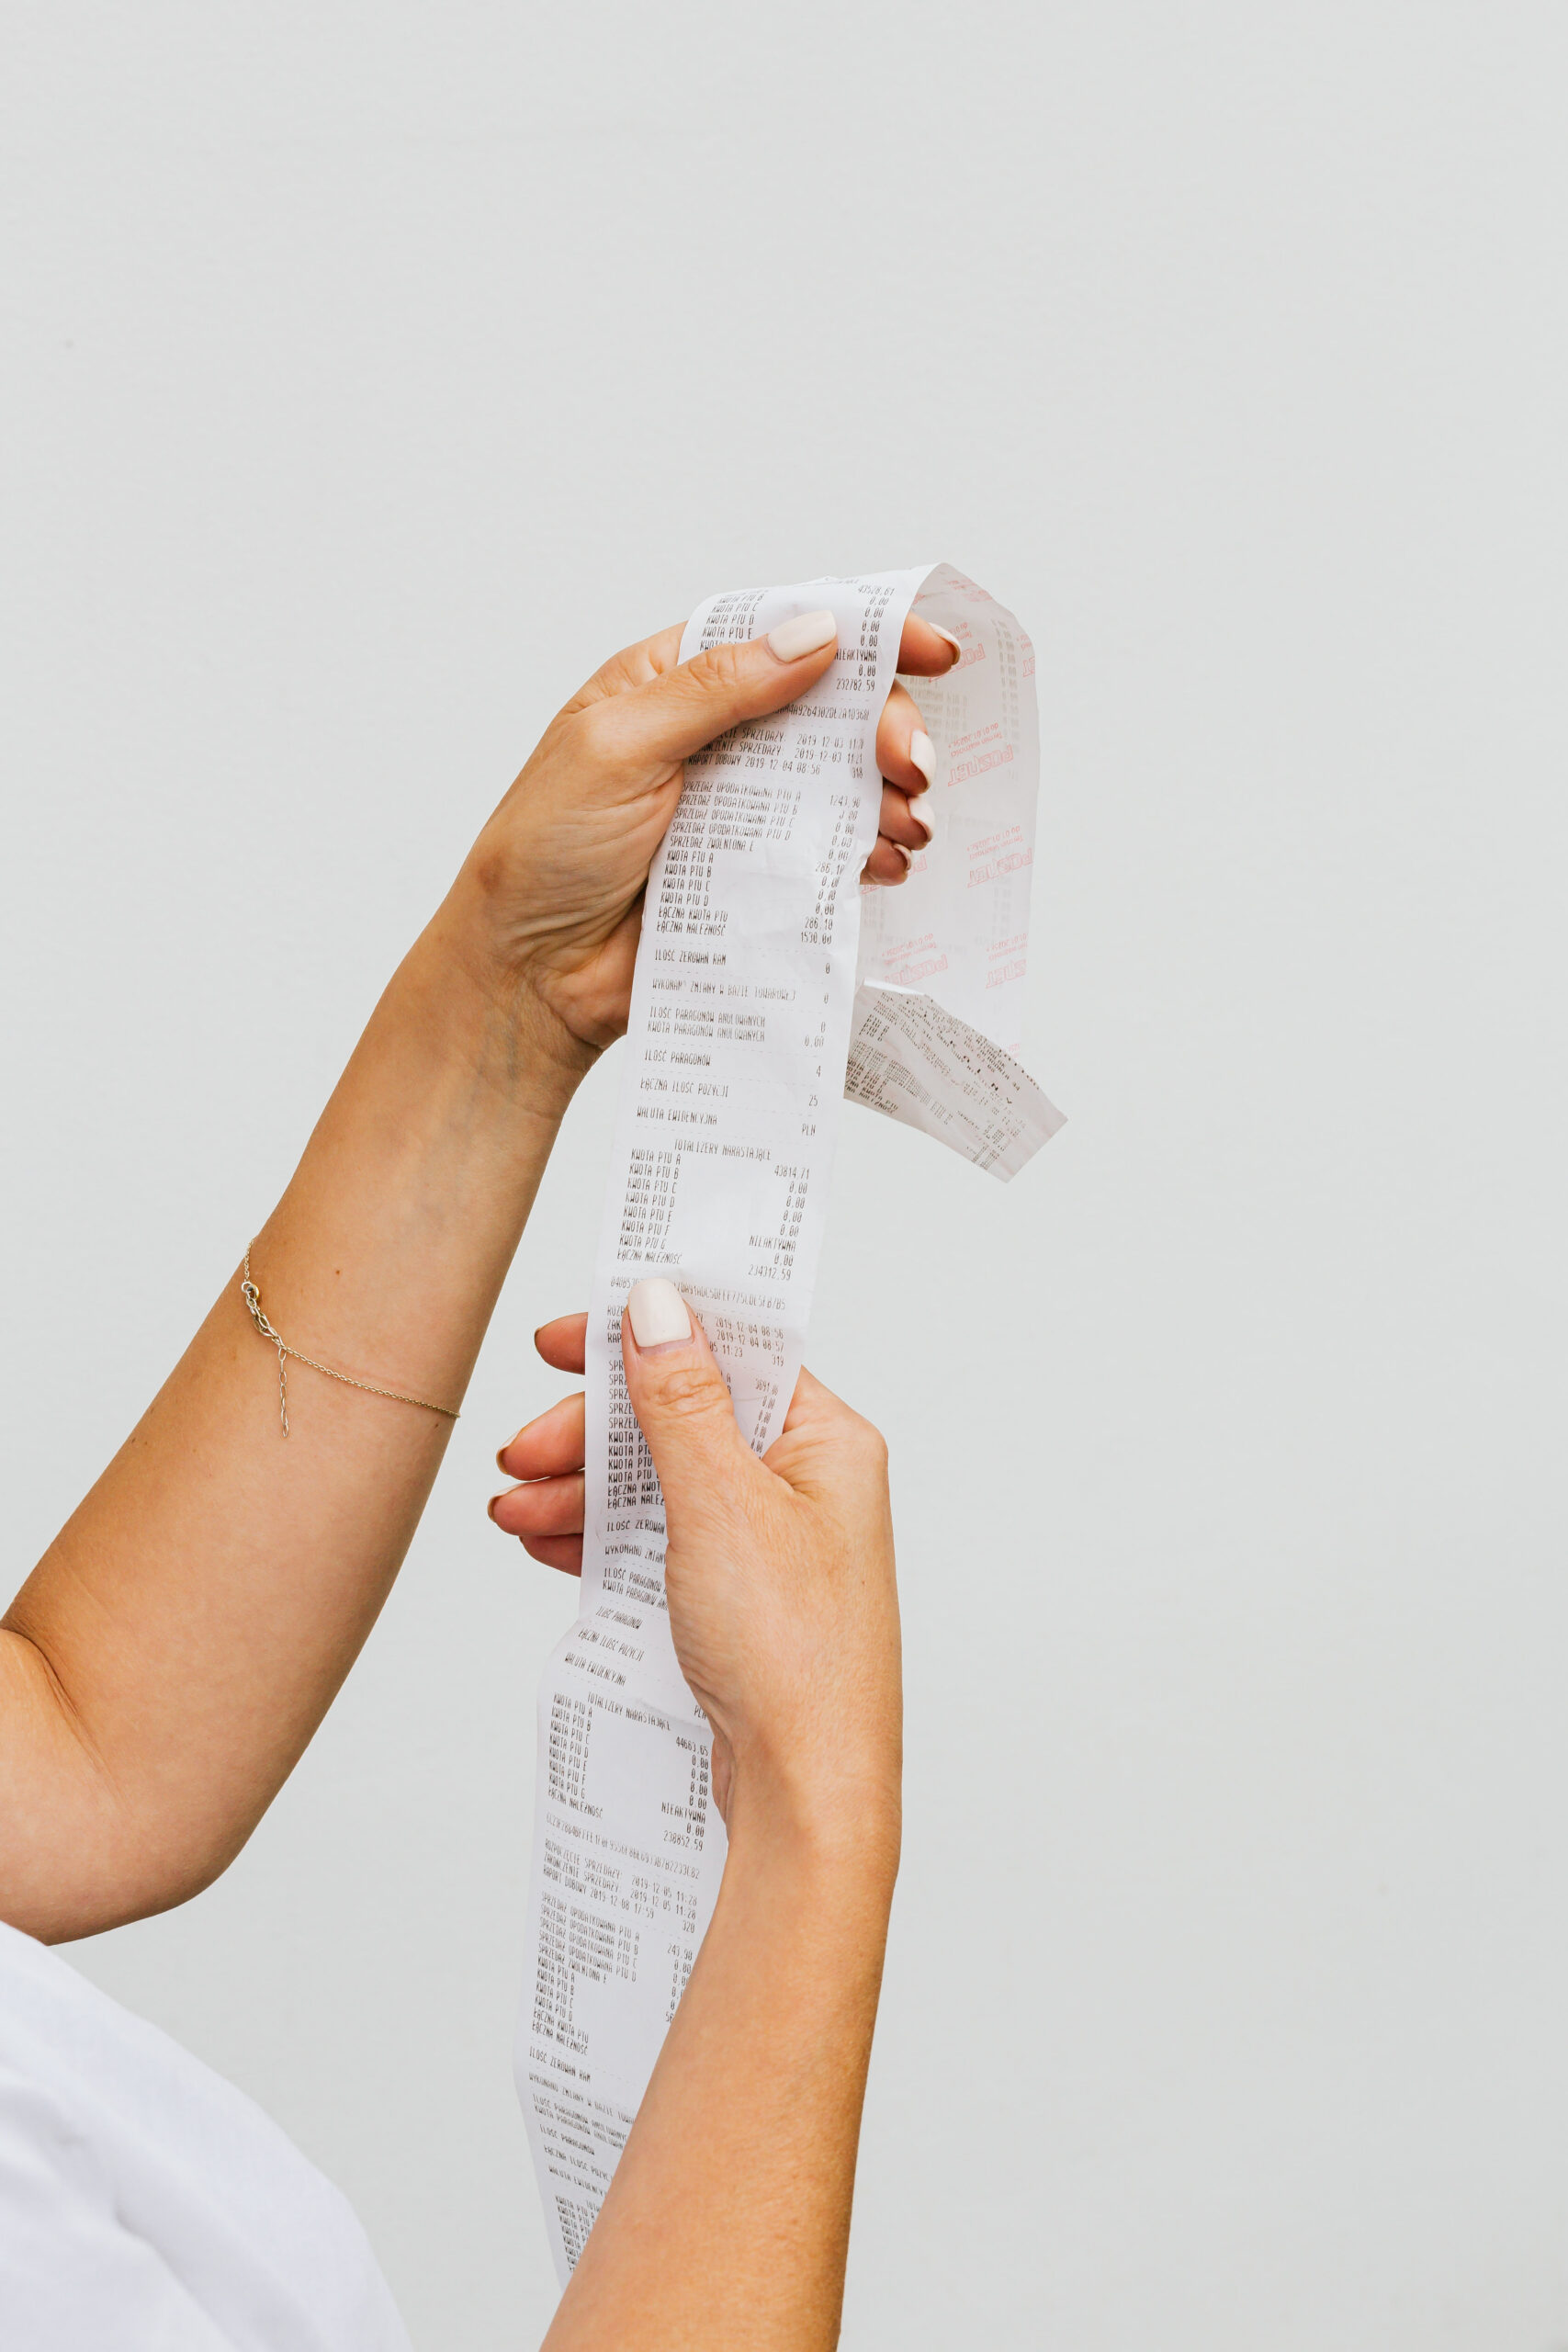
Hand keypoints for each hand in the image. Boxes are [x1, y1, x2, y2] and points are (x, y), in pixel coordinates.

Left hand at [437, 610, 956, 1061]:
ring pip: (842, 781)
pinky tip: (884, 864)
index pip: (779, 634)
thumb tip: (813, 638)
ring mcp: (740, 809)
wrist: (530, 976)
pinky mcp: (757, 876)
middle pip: (829, 708)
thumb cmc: (542, 853)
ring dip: (891, 796)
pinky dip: (871, 854)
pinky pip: (832, 854)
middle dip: (885, 729)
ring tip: (908, 825)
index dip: (861, 631)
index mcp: (672, 684)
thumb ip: (714, 692)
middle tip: (910, 767)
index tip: (934, 649)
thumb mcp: (615, 749)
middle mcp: (715, 739)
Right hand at [491, 1282, 901, 1842]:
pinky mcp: (736, 1598)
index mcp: (825, 1441)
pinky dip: (598, 1537)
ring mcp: (769, 1543)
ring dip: (581, 1487)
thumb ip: (681, 1400)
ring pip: (658, 1483)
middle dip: (591, 1432)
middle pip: (680, 1416)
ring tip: (513, 1510)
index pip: (728, 1350)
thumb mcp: (721, 1504)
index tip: (562, 1340)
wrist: (805, 1794)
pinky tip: (546, 1542)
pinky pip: (655, 1541)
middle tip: (521, 1452)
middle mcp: (804, 1483)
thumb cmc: (792, 1653)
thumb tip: (658, 1304)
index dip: (644, 1334)